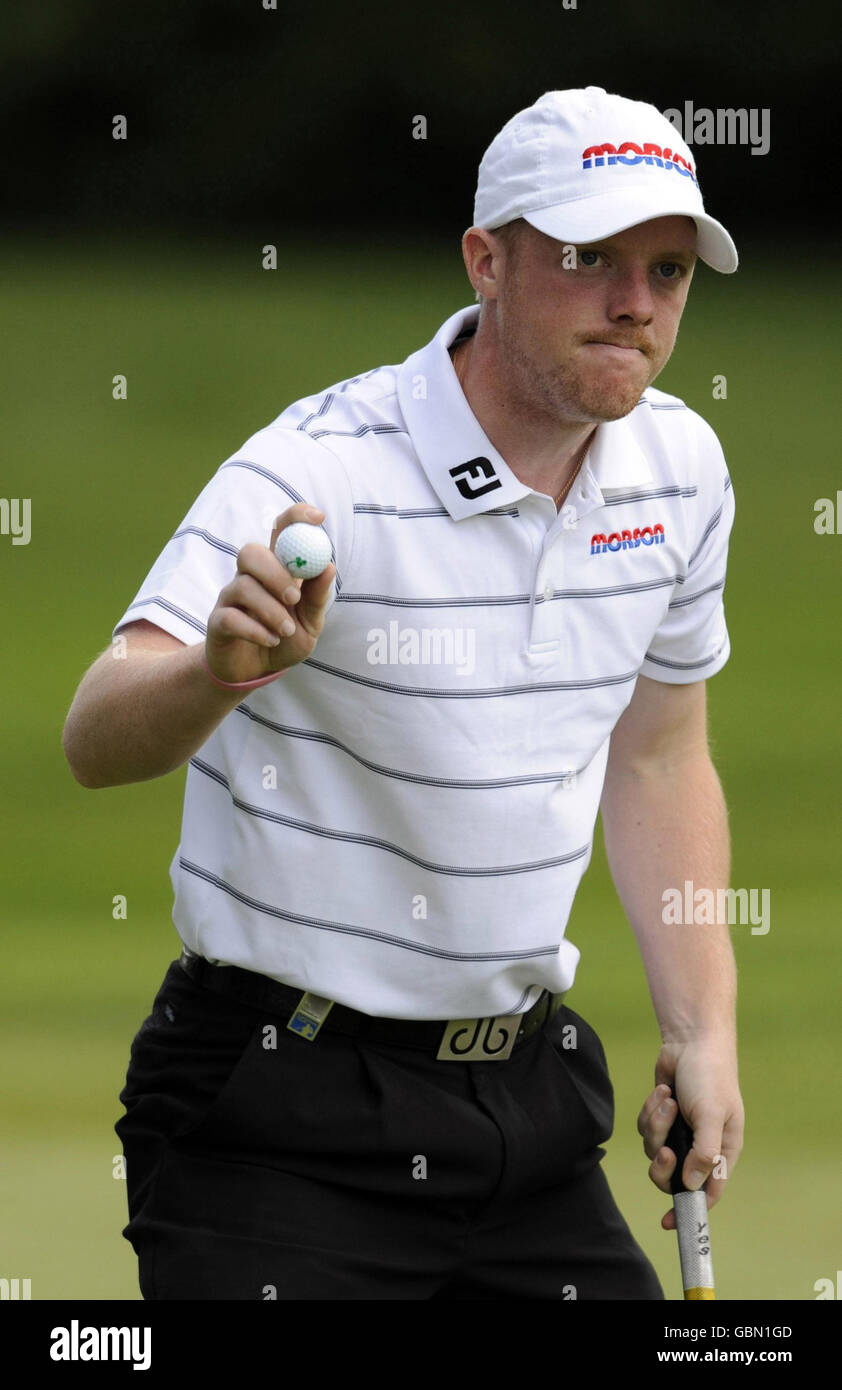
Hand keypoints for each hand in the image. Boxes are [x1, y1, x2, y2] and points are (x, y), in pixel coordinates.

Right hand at [205, 503, 335, 683]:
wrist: (255, 672)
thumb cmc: (284, 639)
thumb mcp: (310, 623)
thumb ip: (317, 597)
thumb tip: (328, 566)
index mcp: (275, 569)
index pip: (280, 531)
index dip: (295, 517)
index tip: (318, 517)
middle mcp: (249, 576)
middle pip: (251, 552)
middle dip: (275, 572)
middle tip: (294, 597)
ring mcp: (230, 597)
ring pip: (243, 586)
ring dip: (270, 610)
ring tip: (285, 630)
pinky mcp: (217, 621)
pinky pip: (230, 617)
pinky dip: (255, 630)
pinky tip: (270, 640)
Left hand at [637, 1040, 743, 1229]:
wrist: (691, 1040)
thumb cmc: (710, 1076)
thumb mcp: (712, 1114)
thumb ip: (704, 1152)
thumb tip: (691, 1185)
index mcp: (723, 1150)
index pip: (708, 1192)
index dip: (689, 1209)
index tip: (668, 1222)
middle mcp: (701, 1145)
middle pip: (673, 1176)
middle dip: (663, 1164)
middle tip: (664, 1148)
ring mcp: (680, 1131)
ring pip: (655, 1149)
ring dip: (657, 1124)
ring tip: (669, 1099)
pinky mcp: (662, 1116)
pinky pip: (646, 1128)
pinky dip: (650, 1111)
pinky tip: (662, 1091)